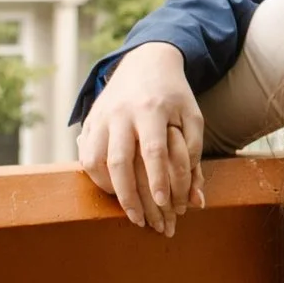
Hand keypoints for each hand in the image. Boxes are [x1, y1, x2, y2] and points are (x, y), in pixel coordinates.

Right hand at [75, 41, 205, 233]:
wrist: (146, 62)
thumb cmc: (174, 95)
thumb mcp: (192, 116)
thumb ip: (195, 155)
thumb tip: (197, 199)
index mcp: (151, 109)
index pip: (153, 150)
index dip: (157, 180)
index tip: (165, 204)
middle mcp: (122, 112)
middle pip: (119, 160)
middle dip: (129, 195)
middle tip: (141, 220)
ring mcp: (102, 116)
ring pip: (95, 159)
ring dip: (109, 189)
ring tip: (125, 207)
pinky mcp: (91, 120)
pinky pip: (86, 155)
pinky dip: (96, 176)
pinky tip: (111, 188)